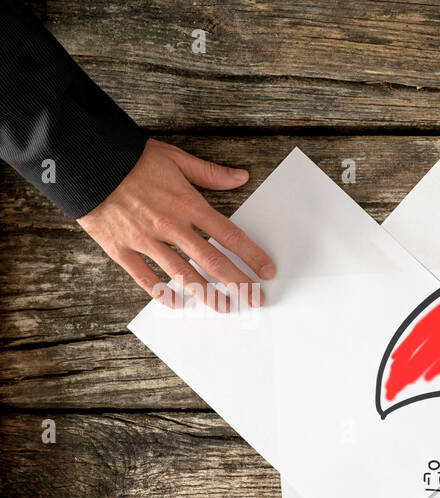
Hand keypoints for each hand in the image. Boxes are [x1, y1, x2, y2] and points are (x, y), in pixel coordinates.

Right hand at [77, 139, 274, 310]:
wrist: (83, 159)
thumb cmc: (130, 157)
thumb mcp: (175, 158)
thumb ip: (209, 173)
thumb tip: (241, 177)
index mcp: (187, 204)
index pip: (229, 236)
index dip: (251, 256)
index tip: (267, 271)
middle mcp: (170, 226)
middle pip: (212, 262)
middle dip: (237, 283)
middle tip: (254, 300)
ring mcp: (145, 240)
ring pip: (182, 275)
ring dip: (206, 295)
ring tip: (223, 308)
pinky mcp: (120, 248)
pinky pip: (144, 277)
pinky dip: (161, 292)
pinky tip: (176, 303)